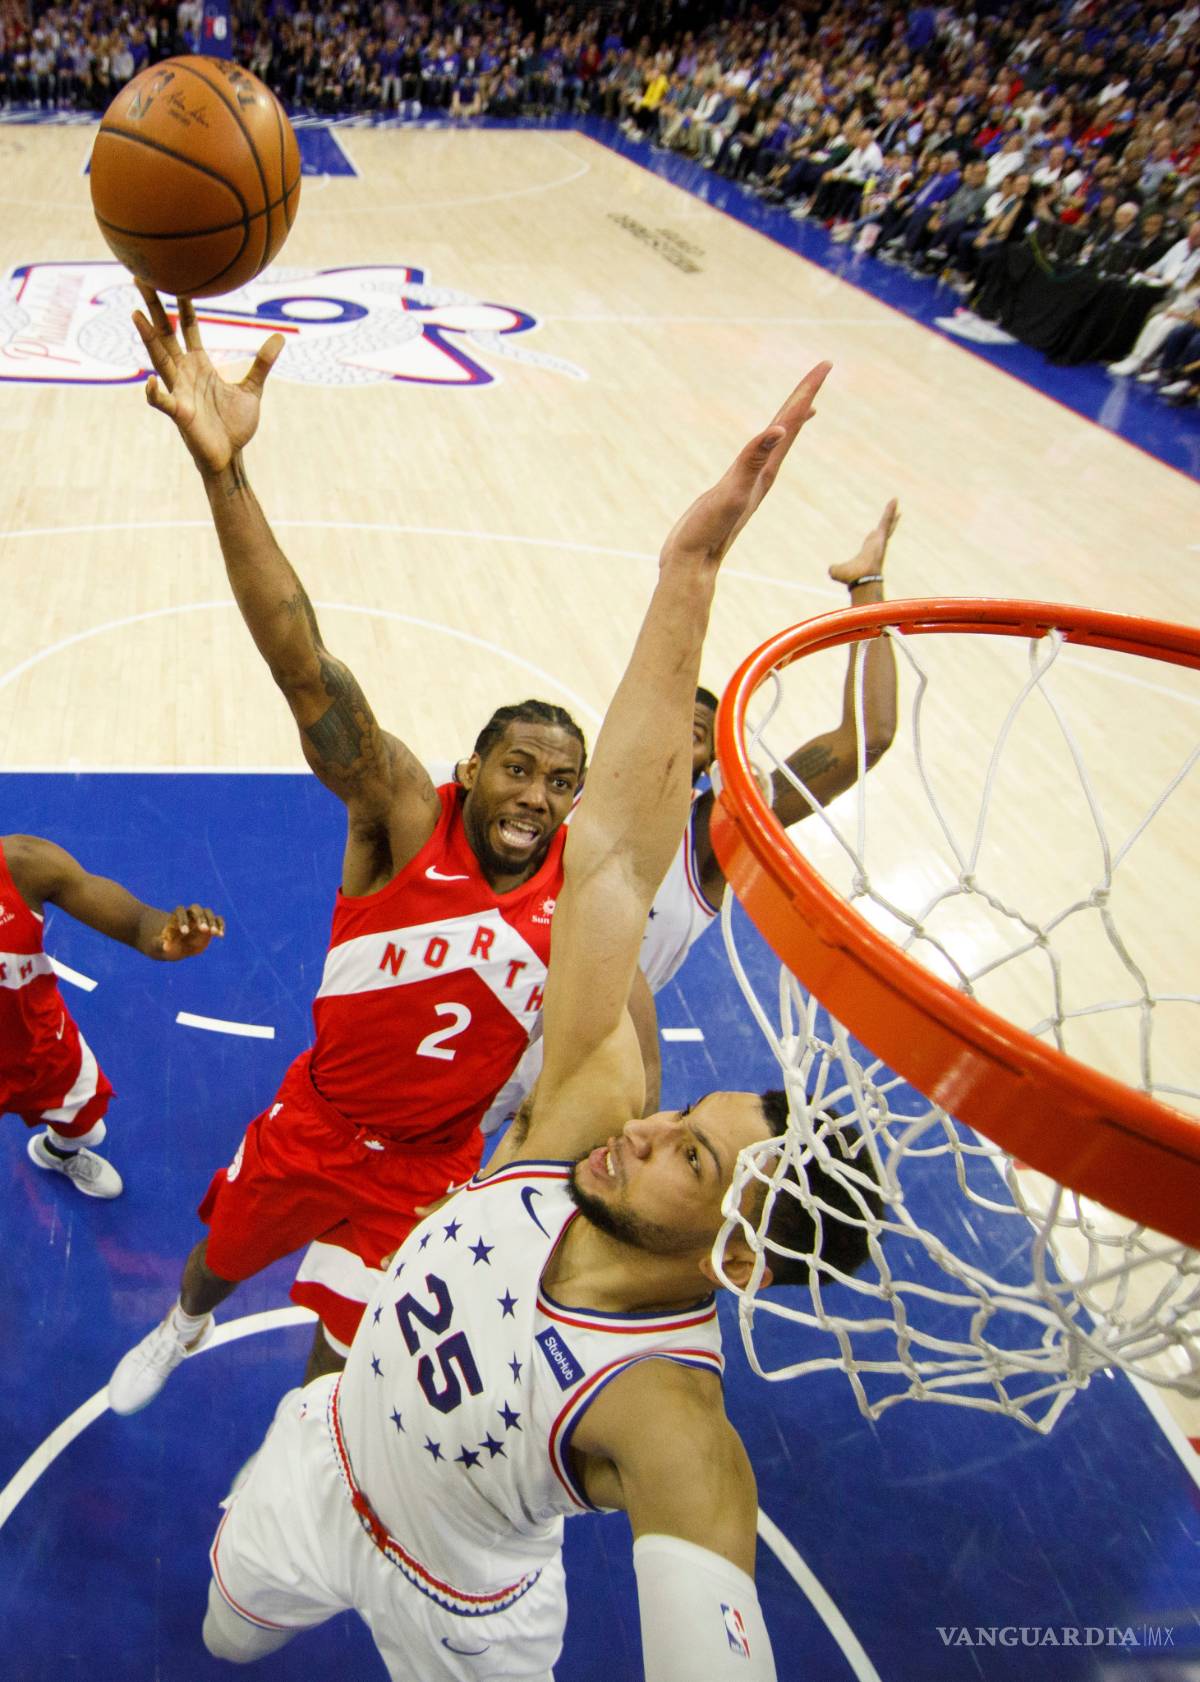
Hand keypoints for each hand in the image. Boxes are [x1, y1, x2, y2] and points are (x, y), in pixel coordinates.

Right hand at [133, 285, 283, 477]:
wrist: (229, 456)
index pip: (187, 328)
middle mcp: (184, 373)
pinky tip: (151, 382)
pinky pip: (163, 402)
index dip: (182, 305)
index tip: (177, 279)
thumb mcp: (252, 388)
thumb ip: (262, 363)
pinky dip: (155, 393)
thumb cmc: (234, 425)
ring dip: (147, 338)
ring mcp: (179, 391)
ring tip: (136, 314)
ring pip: (159, 359)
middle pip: (164, 334)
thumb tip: (280, 337)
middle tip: (141, 278)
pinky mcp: (180, 414)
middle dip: (153, 308)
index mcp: (199, 365)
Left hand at [158, 904, 225, 958]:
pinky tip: (220, 935)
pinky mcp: (210, 925)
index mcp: (176, 916)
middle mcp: (189, 914)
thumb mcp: (160, 946)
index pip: (180, 911)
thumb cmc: (167, 945)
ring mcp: (201, 919)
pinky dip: (220, 925)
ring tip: (215, 933)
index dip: (183, 920)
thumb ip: (161, 945)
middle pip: (196, 908)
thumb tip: (166, 946)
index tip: (185, 933)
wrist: (178, 947)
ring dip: (212, 922)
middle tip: (204, 929)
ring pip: (208, 913)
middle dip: (200, 918)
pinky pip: (218, 920)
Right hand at [659, 361, 830, 573]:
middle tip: (824, 366)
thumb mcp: (732, 492)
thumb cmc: (710, 531)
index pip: (792, 421)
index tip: (826, 363)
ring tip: (806, 402)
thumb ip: (753, 460)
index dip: (807, 390)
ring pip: (778, 440)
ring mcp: (750, 480)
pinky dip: (768, 441)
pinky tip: (769, 440)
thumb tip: (780, 430)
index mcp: (766, 470)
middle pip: (790, 425)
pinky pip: (758, 455)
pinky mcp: (735, 487)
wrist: (693, 564)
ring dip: (792, 417)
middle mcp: (764, 473)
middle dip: (806, 394)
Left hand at [829, 497, 899, 586]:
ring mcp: (880, 541)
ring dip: (891, 512)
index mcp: (867, 553)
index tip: (874, 531)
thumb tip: (830, 570)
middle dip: (889, 523)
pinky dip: (890, 511)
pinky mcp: (882, 536)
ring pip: (887, 524)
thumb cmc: (851, 578)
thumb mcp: (837, 572)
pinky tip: (894, 500)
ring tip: (894, 500)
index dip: (872, 537)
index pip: (870, 542)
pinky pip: (886, 521)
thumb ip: (833, 570)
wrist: (861, 579)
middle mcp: (876, 546)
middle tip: (895, 514)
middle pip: (883, 531)